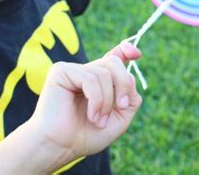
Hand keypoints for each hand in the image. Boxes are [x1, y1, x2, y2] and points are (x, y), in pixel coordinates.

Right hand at [26, 41, 141, 161]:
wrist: (61, 148)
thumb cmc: (86, 136)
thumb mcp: (119, 118)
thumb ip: (131, 98)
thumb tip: (131, 77)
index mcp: (98, 81)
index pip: (114, 57)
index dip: (126, 50)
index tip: (137, 54)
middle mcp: (85, 72)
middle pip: (114, 62)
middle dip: (123, 85)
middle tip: (121, 107)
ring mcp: (73, 70)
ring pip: (105, 73)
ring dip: (107, 101)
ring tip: (98, 120)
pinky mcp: (61, 71)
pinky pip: (91, 78)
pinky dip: (96, 100)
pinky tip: (92, 115)